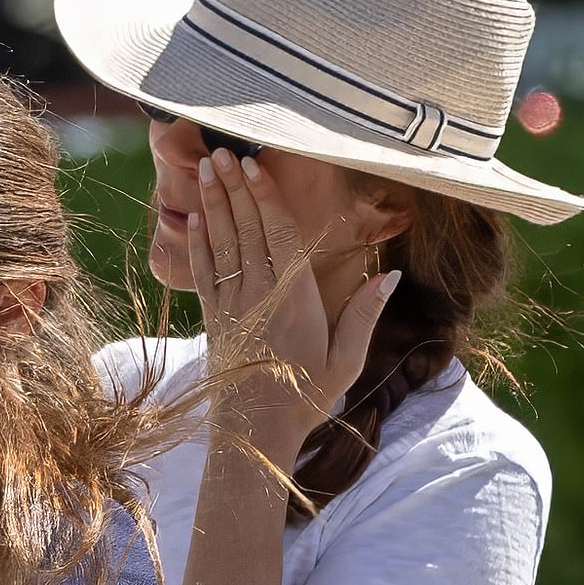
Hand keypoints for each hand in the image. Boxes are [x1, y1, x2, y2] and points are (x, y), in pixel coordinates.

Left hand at [188, 148, 400, 440]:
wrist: (255, 433)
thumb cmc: (306, 396)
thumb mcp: (347, 360)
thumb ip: (365, 315)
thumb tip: (388, 275)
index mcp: (294, 299)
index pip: (277, 235)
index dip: (264, 197)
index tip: (253, 166)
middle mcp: (259, 294)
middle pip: (246, 230)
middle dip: (234, 188)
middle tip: (222, 151)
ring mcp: (231, 305)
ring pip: (222, 244)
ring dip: (214, 204)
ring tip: (205, 170)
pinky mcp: (213, 319)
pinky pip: (204, 273)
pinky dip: (199, 243)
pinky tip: (195, 218)